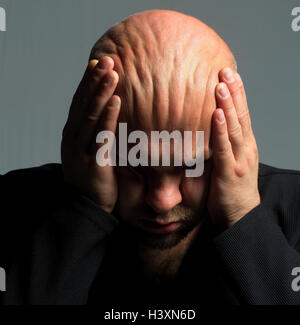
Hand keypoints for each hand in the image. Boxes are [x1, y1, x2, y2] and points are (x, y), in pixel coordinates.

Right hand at [61, 56, 120, 213]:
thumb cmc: (92, 175)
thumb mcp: (89, 150)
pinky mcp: (94, 162)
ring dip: (102, 92)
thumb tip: (109, 114)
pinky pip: (102, 136)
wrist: (86, 206)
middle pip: (84, 103)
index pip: (80, 102)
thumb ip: (95, 132)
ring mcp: (81, 149)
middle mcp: (73, 137)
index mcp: (72, 133)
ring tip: (112, 72)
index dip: (88, 82)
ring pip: (91, 115)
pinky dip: (109, 116)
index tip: (97, 62)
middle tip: (107, 60)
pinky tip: (117, 100)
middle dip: (95, 81)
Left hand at [207, 68, 260, 229]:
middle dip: (234, 92)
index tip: (228, 74)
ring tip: (221, 84)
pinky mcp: (230, 173)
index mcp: (244, 145)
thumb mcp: (229, 163)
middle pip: (240, 116)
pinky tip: (216, 114)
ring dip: (228, 105)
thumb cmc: (231, 190)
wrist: (241, 216)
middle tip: (226, 70)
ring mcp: (239, 160)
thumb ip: (220, 147)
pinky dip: (220, 131)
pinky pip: (224, 148)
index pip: (241, 115)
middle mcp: (245, 148)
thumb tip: (203, 131)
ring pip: (234, 128)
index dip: (236, 94)